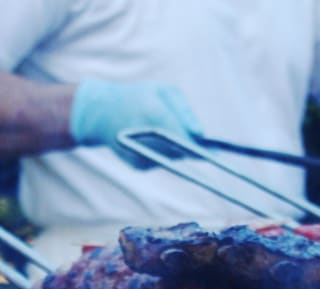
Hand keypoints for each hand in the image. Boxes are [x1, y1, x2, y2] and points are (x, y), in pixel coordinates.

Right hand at [70, 80, 202, 167]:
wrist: (101, 113)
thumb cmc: (139, 97)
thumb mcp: (163, 91)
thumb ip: (184, 111)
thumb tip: (201, 135)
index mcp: (152, 113)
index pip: (182, 136)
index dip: (200, 148)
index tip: (218, 156)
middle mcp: (144, 138)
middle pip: (180, 151)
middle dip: (192, 149)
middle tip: (210, 151)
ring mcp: (140, 154)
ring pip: (172, 158)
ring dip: (178, 150)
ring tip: (165, 133)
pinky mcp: (138, 166)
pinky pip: (161, 162)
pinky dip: (164, 154)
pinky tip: (154, 141)